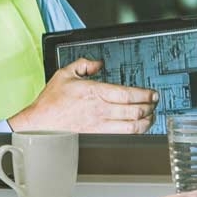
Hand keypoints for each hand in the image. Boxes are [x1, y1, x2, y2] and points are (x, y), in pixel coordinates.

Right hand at [9, 58, 157, 132]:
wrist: (42, 121)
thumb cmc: (52, 100)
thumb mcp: (65, 73)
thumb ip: (83, 64)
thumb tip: (97, 63)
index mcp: (94, 92)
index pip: (126, 94)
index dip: (144, 94)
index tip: (152, 93)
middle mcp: (100, 109)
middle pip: (133, 109)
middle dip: (149, 106)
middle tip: (155, 102)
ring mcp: (100, 123)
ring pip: (132, 124)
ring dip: (146, 120)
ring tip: (151, 115)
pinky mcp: (98, 133)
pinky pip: (123, 133)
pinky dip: (135, 130)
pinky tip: (139, 127)